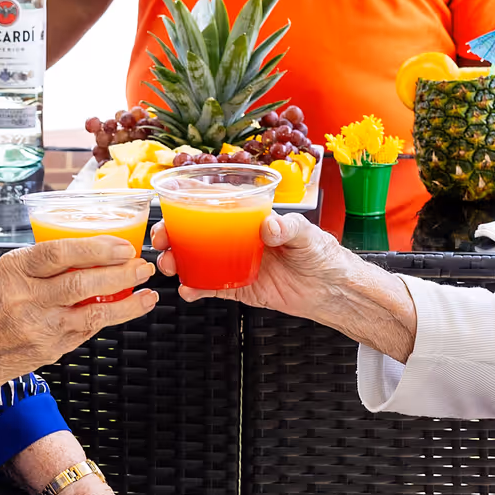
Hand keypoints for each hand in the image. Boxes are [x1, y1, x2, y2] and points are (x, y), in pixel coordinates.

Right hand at [0, 237, 156, 388]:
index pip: (58, 253)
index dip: (96, 248)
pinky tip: (130, 309)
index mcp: (12, 271)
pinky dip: (112, 320)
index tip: (122, 245)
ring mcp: (38, 329)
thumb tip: (89, 251)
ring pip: (92, 313)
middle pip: (82, 283)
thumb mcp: (4, 275)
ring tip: (148, 290)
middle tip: (143, 265)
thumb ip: (41, 266)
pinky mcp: (48, 351)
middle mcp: (25, 299)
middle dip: (120, 273)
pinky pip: (87, 331)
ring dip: (126, 301)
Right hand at [153, 213, 418, 361]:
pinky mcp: (240, 288)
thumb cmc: (324, 254)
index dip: (186, 202)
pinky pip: (211, 287)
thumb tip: (270, 225)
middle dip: (171, 235)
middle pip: (195, 231)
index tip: (169, 208)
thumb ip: (289, 228)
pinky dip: (196, 289)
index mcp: (250, 216)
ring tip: (170, 268)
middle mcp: (238, 237)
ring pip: (197, 259)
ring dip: (178, 261)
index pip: (212, 202)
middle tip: (161, 243)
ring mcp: (236, 262)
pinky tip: (188, 291)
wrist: (333, 291)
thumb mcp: (308, 235)